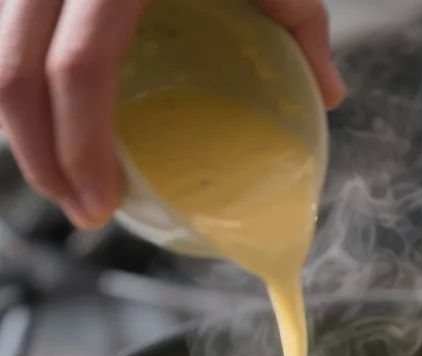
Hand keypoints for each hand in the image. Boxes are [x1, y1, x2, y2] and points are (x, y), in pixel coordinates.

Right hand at [0, 0, 343, 229]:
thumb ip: (298, 15)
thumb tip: (328, 93)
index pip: (77, 70)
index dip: (78, 150)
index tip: (100, 206)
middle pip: (10, 72)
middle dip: (36, 157)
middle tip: (80, 209)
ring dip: (18, 123)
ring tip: (62, 173)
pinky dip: (16, 78)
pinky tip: (48, 113)